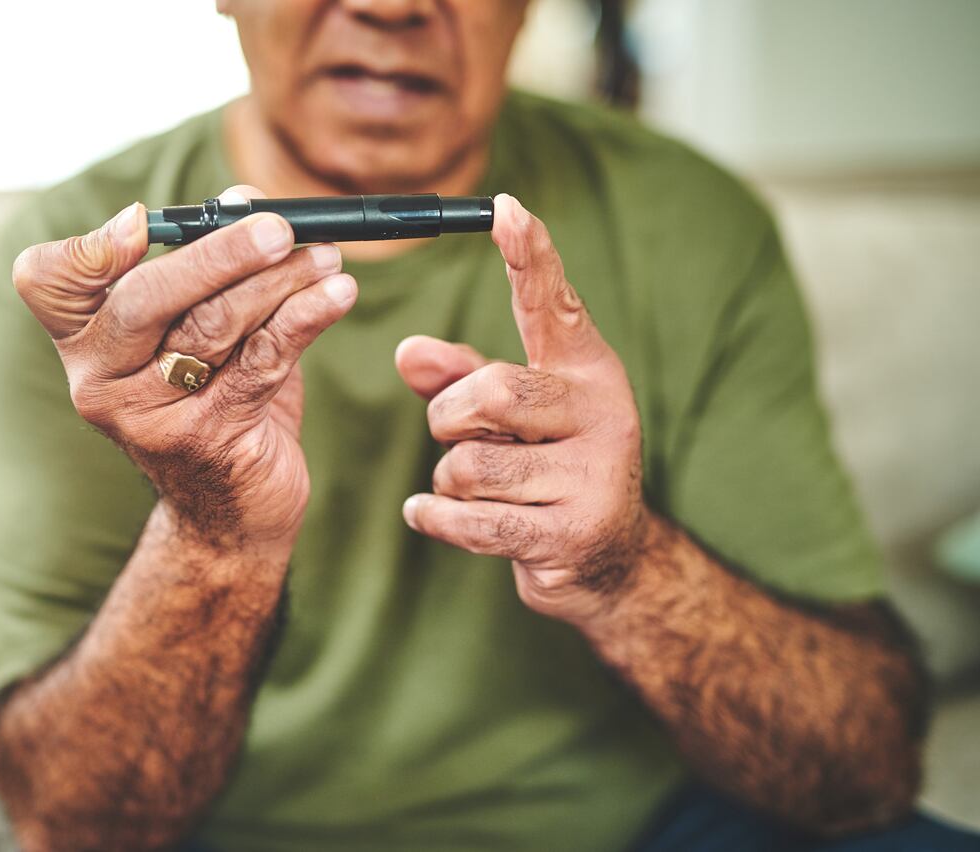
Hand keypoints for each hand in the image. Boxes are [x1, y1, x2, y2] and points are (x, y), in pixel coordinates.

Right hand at [12, 186, 356, 552]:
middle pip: (145, 298)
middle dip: (218, 255)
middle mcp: (99, 377)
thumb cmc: (212, 400)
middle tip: (280, 228)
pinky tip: (336, 294)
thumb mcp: (201, 328)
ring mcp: (147, 415)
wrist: (229, 513)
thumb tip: (244, 201)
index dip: (89, 248)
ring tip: (325, 255)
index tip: (143, 221)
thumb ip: (213, 264)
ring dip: (280, 282)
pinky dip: (305, 319)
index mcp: (82, 337)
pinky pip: (261, 363)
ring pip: (212, 328)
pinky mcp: (206, 439)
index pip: (49, 279)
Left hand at [396, 194, 654, 624]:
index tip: (506, 207)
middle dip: (448, 418)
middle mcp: (602, 413)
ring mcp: (594, 476)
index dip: (529, 256)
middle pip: (490, 391)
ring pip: (471, 462)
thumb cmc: (547, 465)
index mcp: (587, 369)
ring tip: (476, 487)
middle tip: (455, 435)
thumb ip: (458, 375)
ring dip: (449, 478)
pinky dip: (437, 518)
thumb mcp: (507, 414)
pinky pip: (473, 520)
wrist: (607, 559)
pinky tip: (431, 514)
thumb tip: (407, 351)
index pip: (554, 303)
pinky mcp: (572, 533)